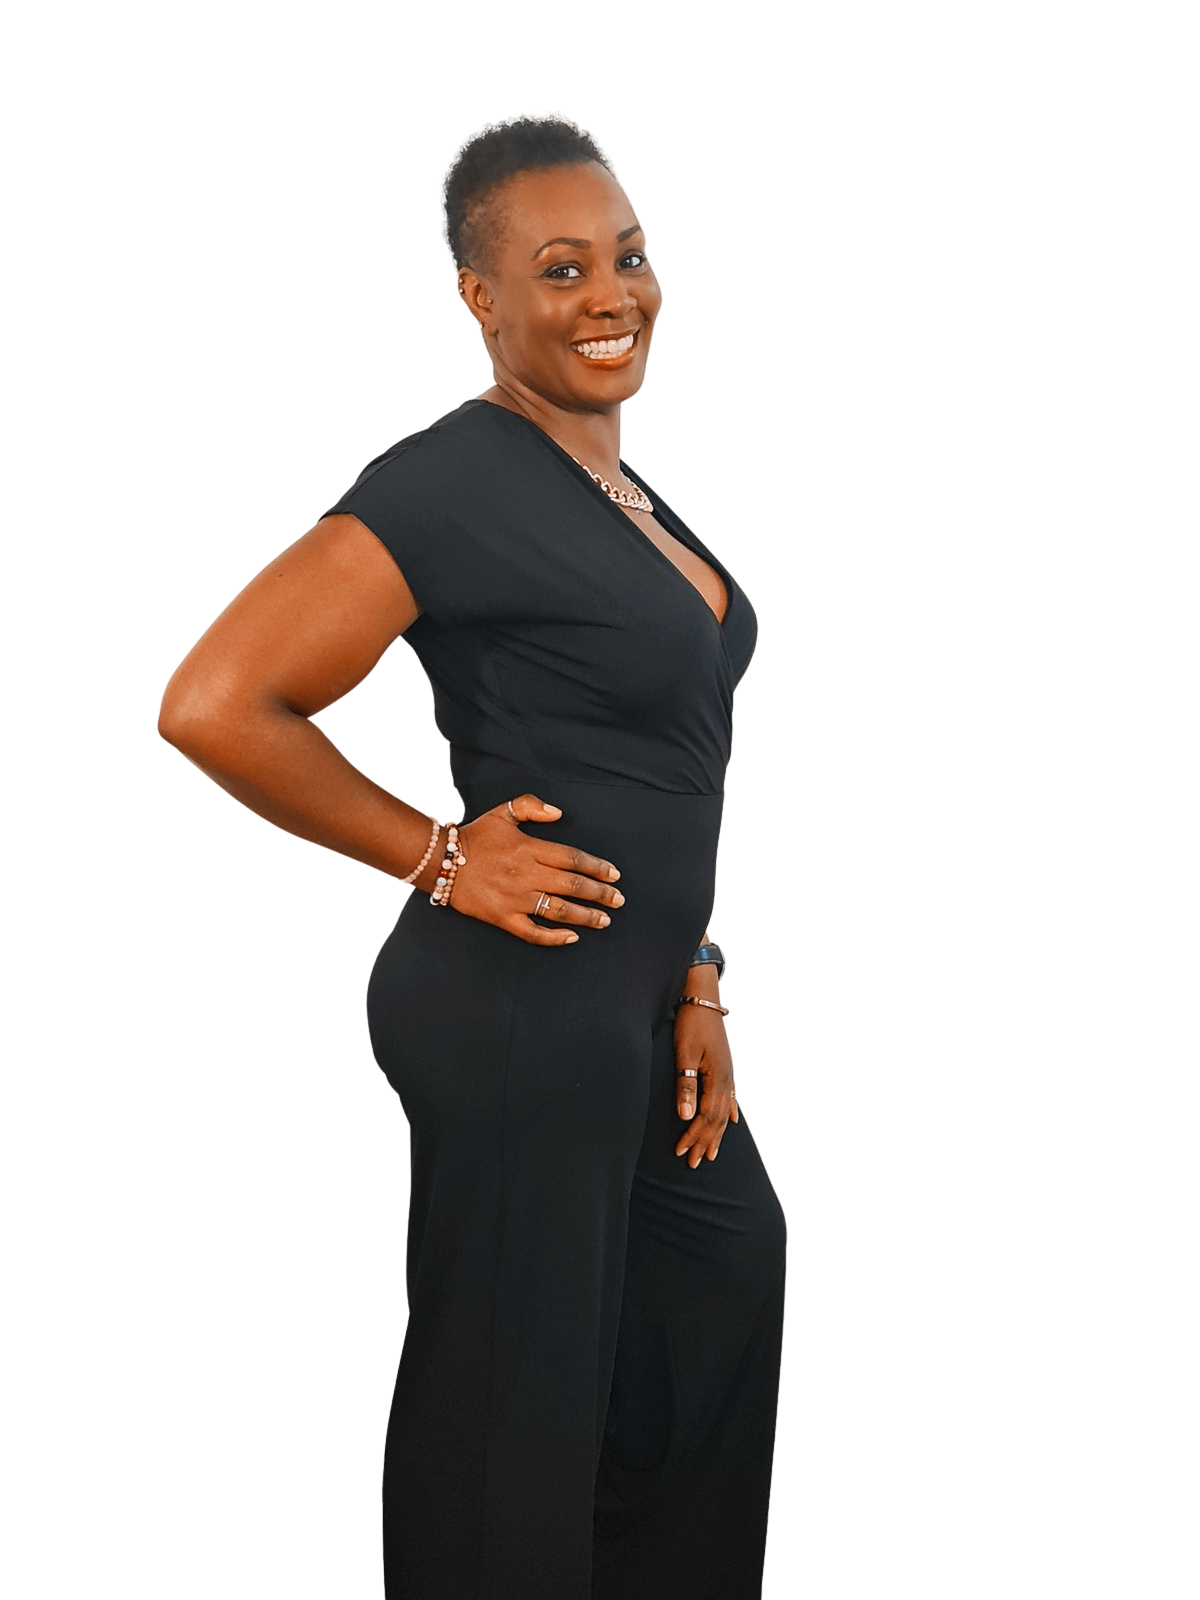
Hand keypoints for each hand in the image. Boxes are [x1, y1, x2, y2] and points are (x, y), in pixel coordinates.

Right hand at [451, 794, 624, 945]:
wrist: (440, 862)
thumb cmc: (474, 837)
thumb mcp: (502, 813)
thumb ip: (531, 807)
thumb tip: (558, 813)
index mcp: (529, 848)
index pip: (572, 858)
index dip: (596, 867)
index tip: (614, 875)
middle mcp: (527, 875)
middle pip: (572, 885)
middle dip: (600, 894)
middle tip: (618, 900)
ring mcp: (515, 899)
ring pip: (559, 910)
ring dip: (585, 917)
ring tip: (604, 920)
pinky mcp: (503, 917)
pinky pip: (533, 933)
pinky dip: (554, 938)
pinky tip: (572, 937)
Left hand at [674, 1002, 738, 1166]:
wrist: (703, 998)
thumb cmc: (690, 1024)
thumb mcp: (684, 1054)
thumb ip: (685, 1085)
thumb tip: (686, 1117)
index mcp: (717, 1079)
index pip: (705, 1117)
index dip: (693, 1136)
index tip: (680, 1152)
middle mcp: (727, 1080)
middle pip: (717, 1119)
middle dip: (705, 1142)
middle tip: (694, 1163)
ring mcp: (730, 1073)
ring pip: (724, 1111)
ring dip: (716, 1133)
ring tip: (711, 1152)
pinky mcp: (727, 1066)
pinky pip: (732, 1096)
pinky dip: (731, 1112)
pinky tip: (732, 1121)